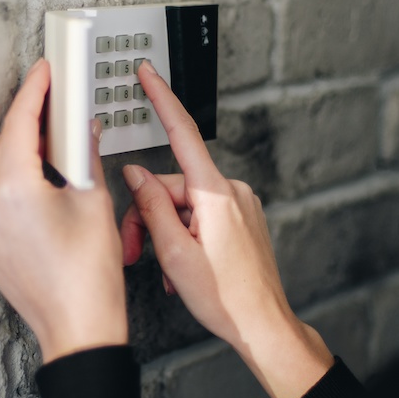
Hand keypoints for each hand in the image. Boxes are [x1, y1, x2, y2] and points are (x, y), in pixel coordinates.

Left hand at [0, 59, 127, 362]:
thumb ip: (86, 155)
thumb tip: (85, 131)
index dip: (35, 91)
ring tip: (58, 139)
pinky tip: (46, 176)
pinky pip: (0, 197)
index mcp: (14, 190)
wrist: (79, 325)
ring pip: (3, 172)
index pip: (20, 124)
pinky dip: (21, 180)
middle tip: (57, 99)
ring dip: (28, 151)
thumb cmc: (90, 272)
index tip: (45, 71)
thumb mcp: (96, 199)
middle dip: (32, 120)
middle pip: (9, 146)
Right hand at [121, 61, 333, 397]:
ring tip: (167, 269)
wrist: (263, 323)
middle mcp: (232, 190)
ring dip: (167, 232)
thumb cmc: (225, 297)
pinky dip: (187, 233)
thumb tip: (135, 174)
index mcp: (215, 193)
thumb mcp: (174, 253)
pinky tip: (185, 263)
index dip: (162, 99)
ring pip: (186, 203)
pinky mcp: (244, 216)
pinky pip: (204, 213)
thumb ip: (151, 207)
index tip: (149, 74)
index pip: (183, 134)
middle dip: (148, 216)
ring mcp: (241, 203)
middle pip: (173, 186)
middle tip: (136, 252)